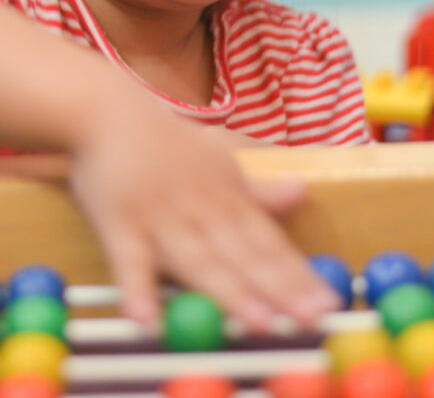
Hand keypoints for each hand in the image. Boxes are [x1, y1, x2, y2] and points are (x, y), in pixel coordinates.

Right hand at [65, 98, 338, 333]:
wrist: (104, 109)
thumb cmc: (161, 139)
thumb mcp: (217, 157)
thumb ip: (257, 186)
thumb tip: (303, 192)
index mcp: (226, 197)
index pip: (269, 241)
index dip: (298, 274)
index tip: (329, 302)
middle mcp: (202, 210)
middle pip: (245, 255)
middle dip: (280, 289)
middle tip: (310, 319)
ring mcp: (162, 218)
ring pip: (200, 260)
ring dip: (229, 292)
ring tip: (259, 323)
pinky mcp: (119, 224)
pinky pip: (130, 261)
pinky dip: (137, 290)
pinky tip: (147, 320)